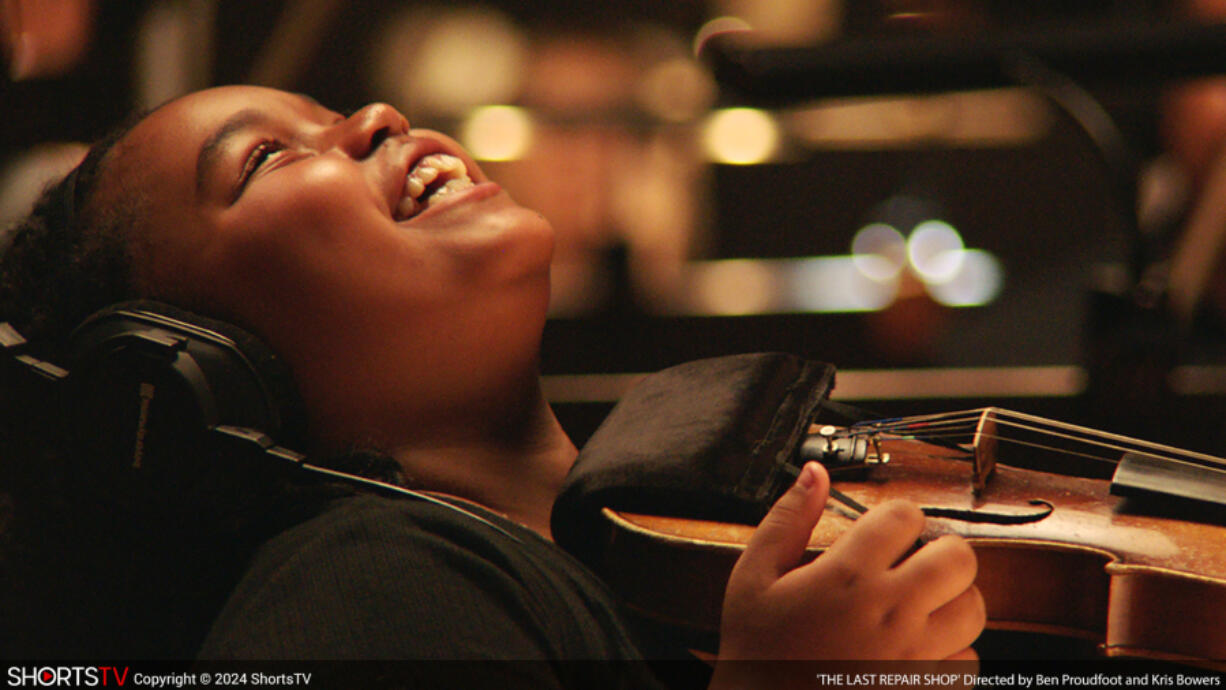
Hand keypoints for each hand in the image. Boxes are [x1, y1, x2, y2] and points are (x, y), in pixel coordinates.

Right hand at [716, 461, 984, 661]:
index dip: (897, 516)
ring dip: (952, 599)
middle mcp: (889, 612)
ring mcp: (912, 656)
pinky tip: (920, 648)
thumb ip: (786, 519)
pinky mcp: (923, 688)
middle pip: (957, 557)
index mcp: (848, 576)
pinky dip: (952, 653)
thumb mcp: (754, 577)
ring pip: (974, 609)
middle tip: (915, 562)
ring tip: (922, 604)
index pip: (905, 516)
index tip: (885, 532)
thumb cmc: (756, 651)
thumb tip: (815, 473)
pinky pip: (968, 663)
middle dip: (938, 551)